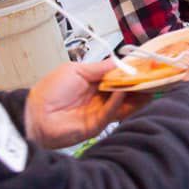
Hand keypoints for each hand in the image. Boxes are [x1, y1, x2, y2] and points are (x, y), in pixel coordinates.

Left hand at [25, 60, 148, 148]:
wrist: (34, 114)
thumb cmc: (50, 90)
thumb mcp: (76, 71)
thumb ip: (99, 68)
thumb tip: (120, 62)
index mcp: (94, 83)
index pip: (119, 78)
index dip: (132, 73)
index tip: (146, 67)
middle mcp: (100, 98)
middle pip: (125, 92)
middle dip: (139, 85)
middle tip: (155, 78)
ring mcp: (100, 113)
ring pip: (124, 104)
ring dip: (135, 96)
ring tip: (148, 86)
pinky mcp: (97, 126)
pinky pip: (111, 113)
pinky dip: (119, 103)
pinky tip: (124, 92)